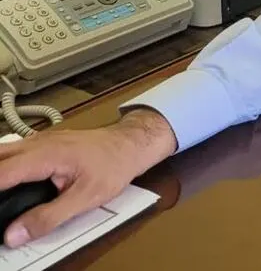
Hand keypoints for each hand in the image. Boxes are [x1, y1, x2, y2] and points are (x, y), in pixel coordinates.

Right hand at [0, 109, 176, 246]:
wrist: (132, 143)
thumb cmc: (114, 167)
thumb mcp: (86, 198)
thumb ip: (49, 217)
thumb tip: (14, 235)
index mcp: (44, 155)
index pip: (2, 173)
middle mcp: (37, 143)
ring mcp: (39, 140)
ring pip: (4, 153)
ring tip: (3, 198)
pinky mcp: (43, 144)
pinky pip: (14, 153)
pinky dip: (4, 167)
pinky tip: (9, 186)